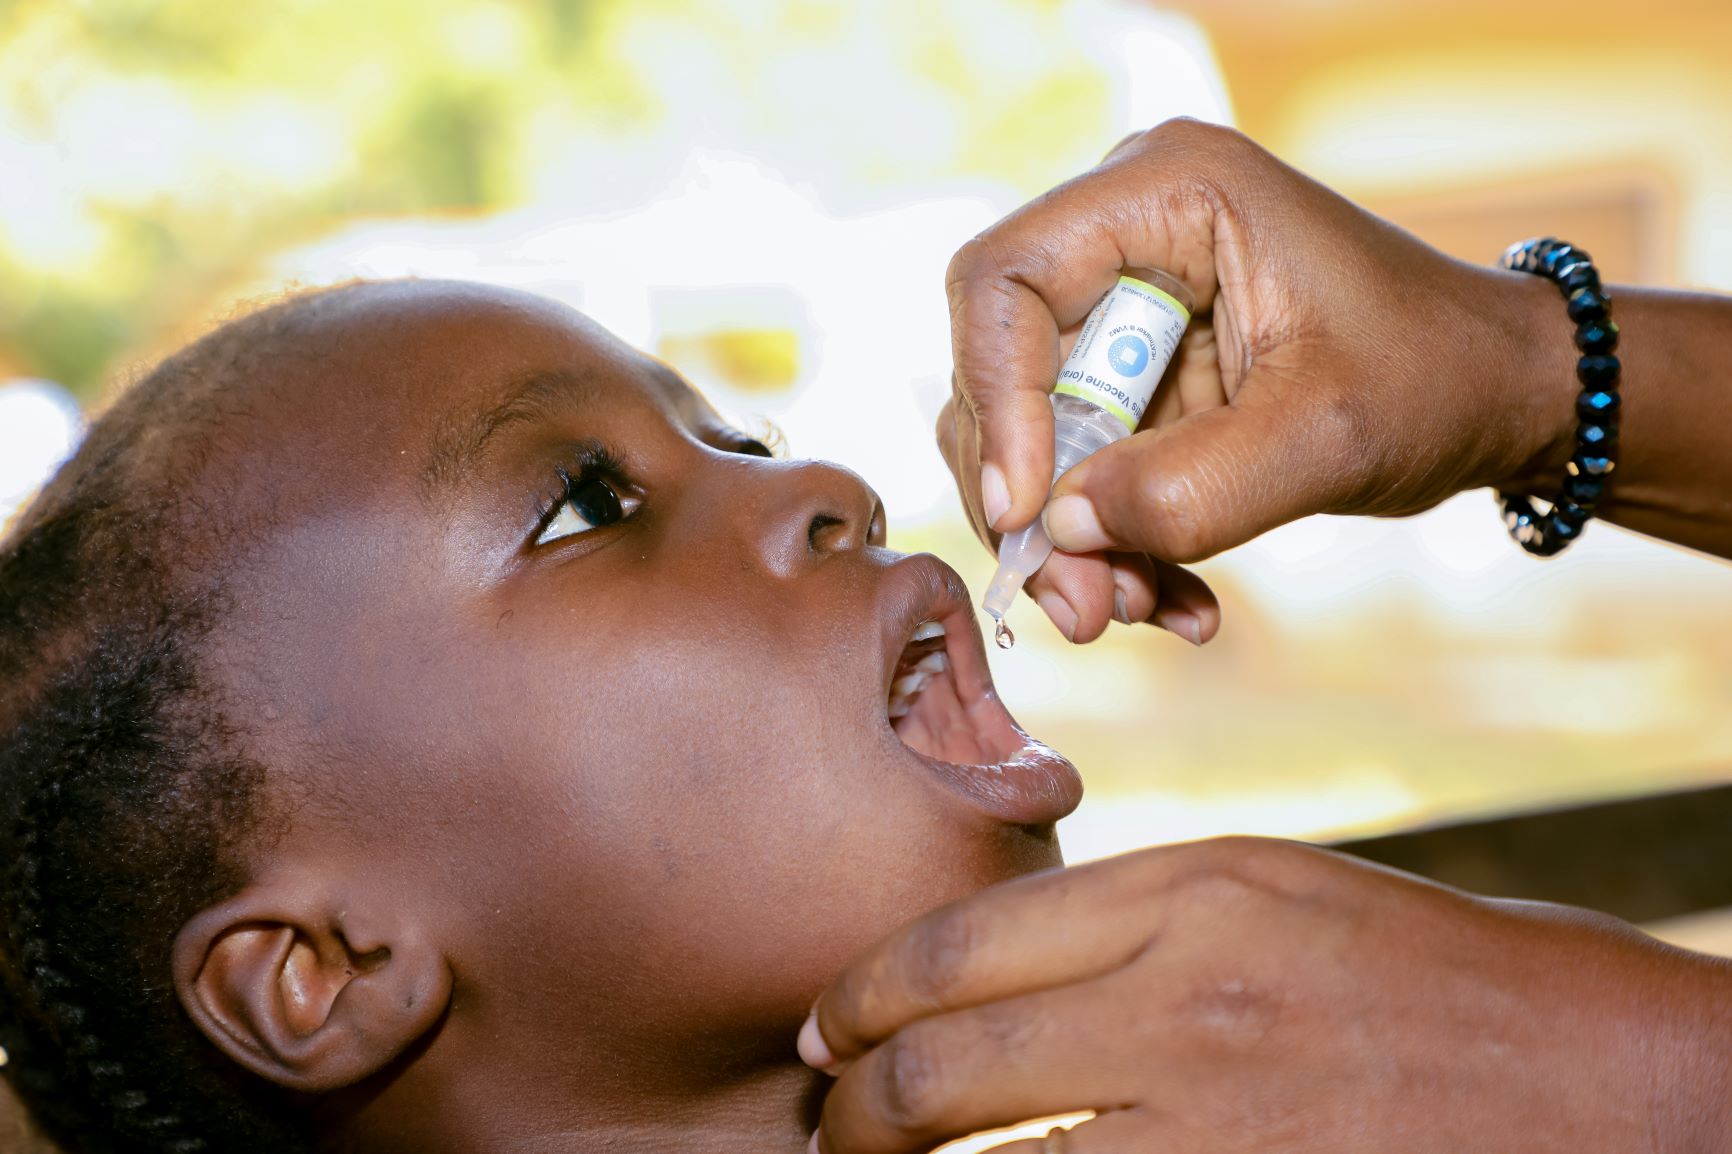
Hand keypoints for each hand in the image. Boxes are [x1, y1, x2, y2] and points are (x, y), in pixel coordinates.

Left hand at [800, 837, 1731, 1152]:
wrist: (1606, 1077)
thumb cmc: (1433, 974)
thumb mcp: (1274, 897)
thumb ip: (1132, 923)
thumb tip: (993, 975)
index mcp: (1191, 889)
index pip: (961, 941)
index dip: (863, 994)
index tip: (825, 1032)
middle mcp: (1186, 993)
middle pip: (944, 1059)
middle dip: (854, 1106)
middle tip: (826, 1124)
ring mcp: (1214, 1114)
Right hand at [938, 119, 1578, 643]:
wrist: (1498, 396)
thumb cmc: (1437, 378)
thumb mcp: (1324, 438)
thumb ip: (1188, 490)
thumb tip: (1057, 531)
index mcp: (1168, 193)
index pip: (1004, 281)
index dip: (996, 398)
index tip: (1026, 514)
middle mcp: (1127, 238)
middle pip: (1002, 371)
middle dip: (1035, 503)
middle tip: (1081, 606)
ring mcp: (1128, 311)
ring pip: (1032, 437)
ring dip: (1075, 542)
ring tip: (1139, 610)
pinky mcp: (1139, 379)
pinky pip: (1082, 472)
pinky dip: (1118, 545)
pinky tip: (1179, 603)